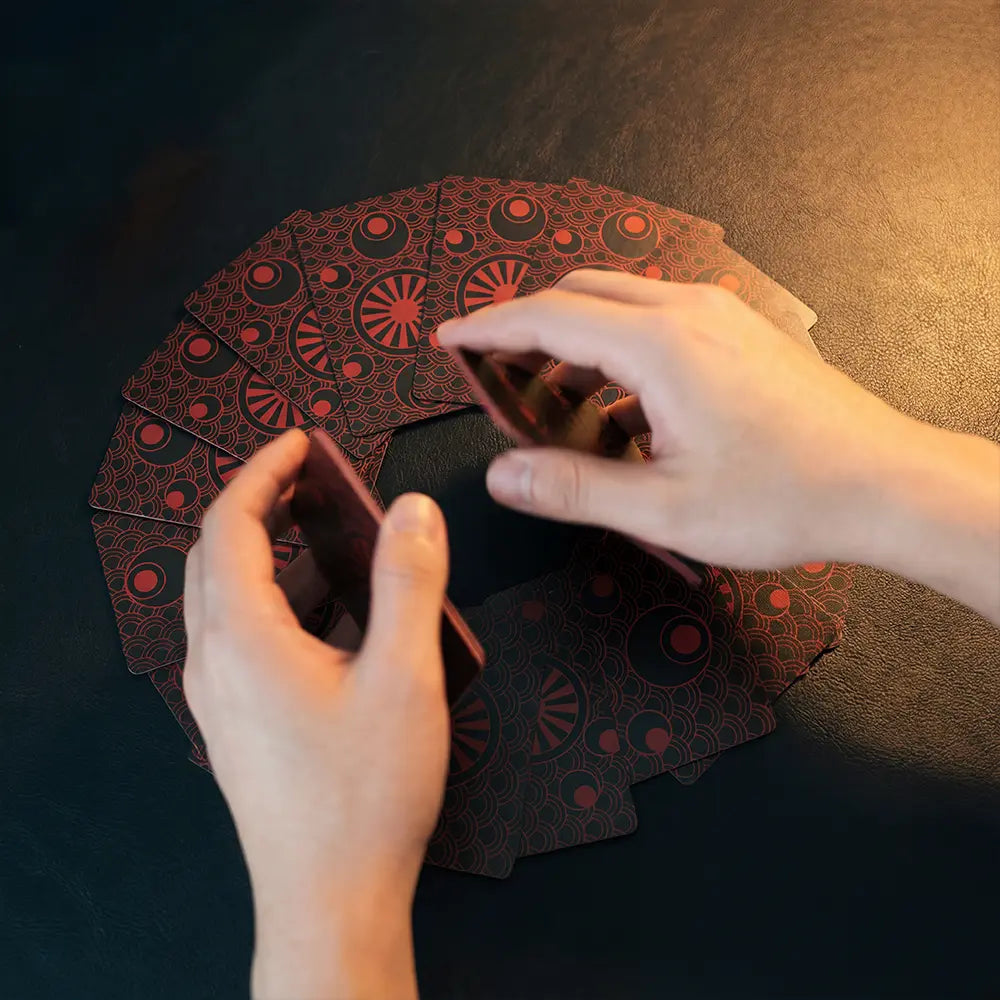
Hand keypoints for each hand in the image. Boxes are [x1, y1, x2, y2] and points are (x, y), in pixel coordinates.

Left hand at [183, 429, 449, 999]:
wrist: (331, 899)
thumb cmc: (366, 789)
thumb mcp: (403, 674)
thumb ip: (408, 581)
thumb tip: (414, 505)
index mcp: (241, 635)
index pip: (230, 524)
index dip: (263, 472)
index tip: (303, 441)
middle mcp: (213, 660)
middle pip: (214, 556)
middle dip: (259, 505)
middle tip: (313, 479)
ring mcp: (218, 699)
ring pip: (223, 600)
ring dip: (266, 553)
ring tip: (324, 534)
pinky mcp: (235, 727)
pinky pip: (238, 639)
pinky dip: (274, 601)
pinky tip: (329, 618)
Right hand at [438, 270, 999, 620]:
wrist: (884, 484)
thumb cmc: (786, 497)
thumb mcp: (664, 508)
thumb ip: (572, 488)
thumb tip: (503, 474)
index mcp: (659, 345)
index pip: (546, 317)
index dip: (488, 327)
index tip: (449, 336)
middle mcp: (688, 312)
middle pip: (579, 296)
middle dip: (526, 327)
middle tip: (492, 370)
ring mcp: (720, 317)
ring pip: (620, 305)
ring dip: (575, 341)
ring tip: (551, 399)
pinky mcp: (741, 334)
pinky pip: (659, 322)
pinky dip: (619, 351)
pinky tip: (620, 408)